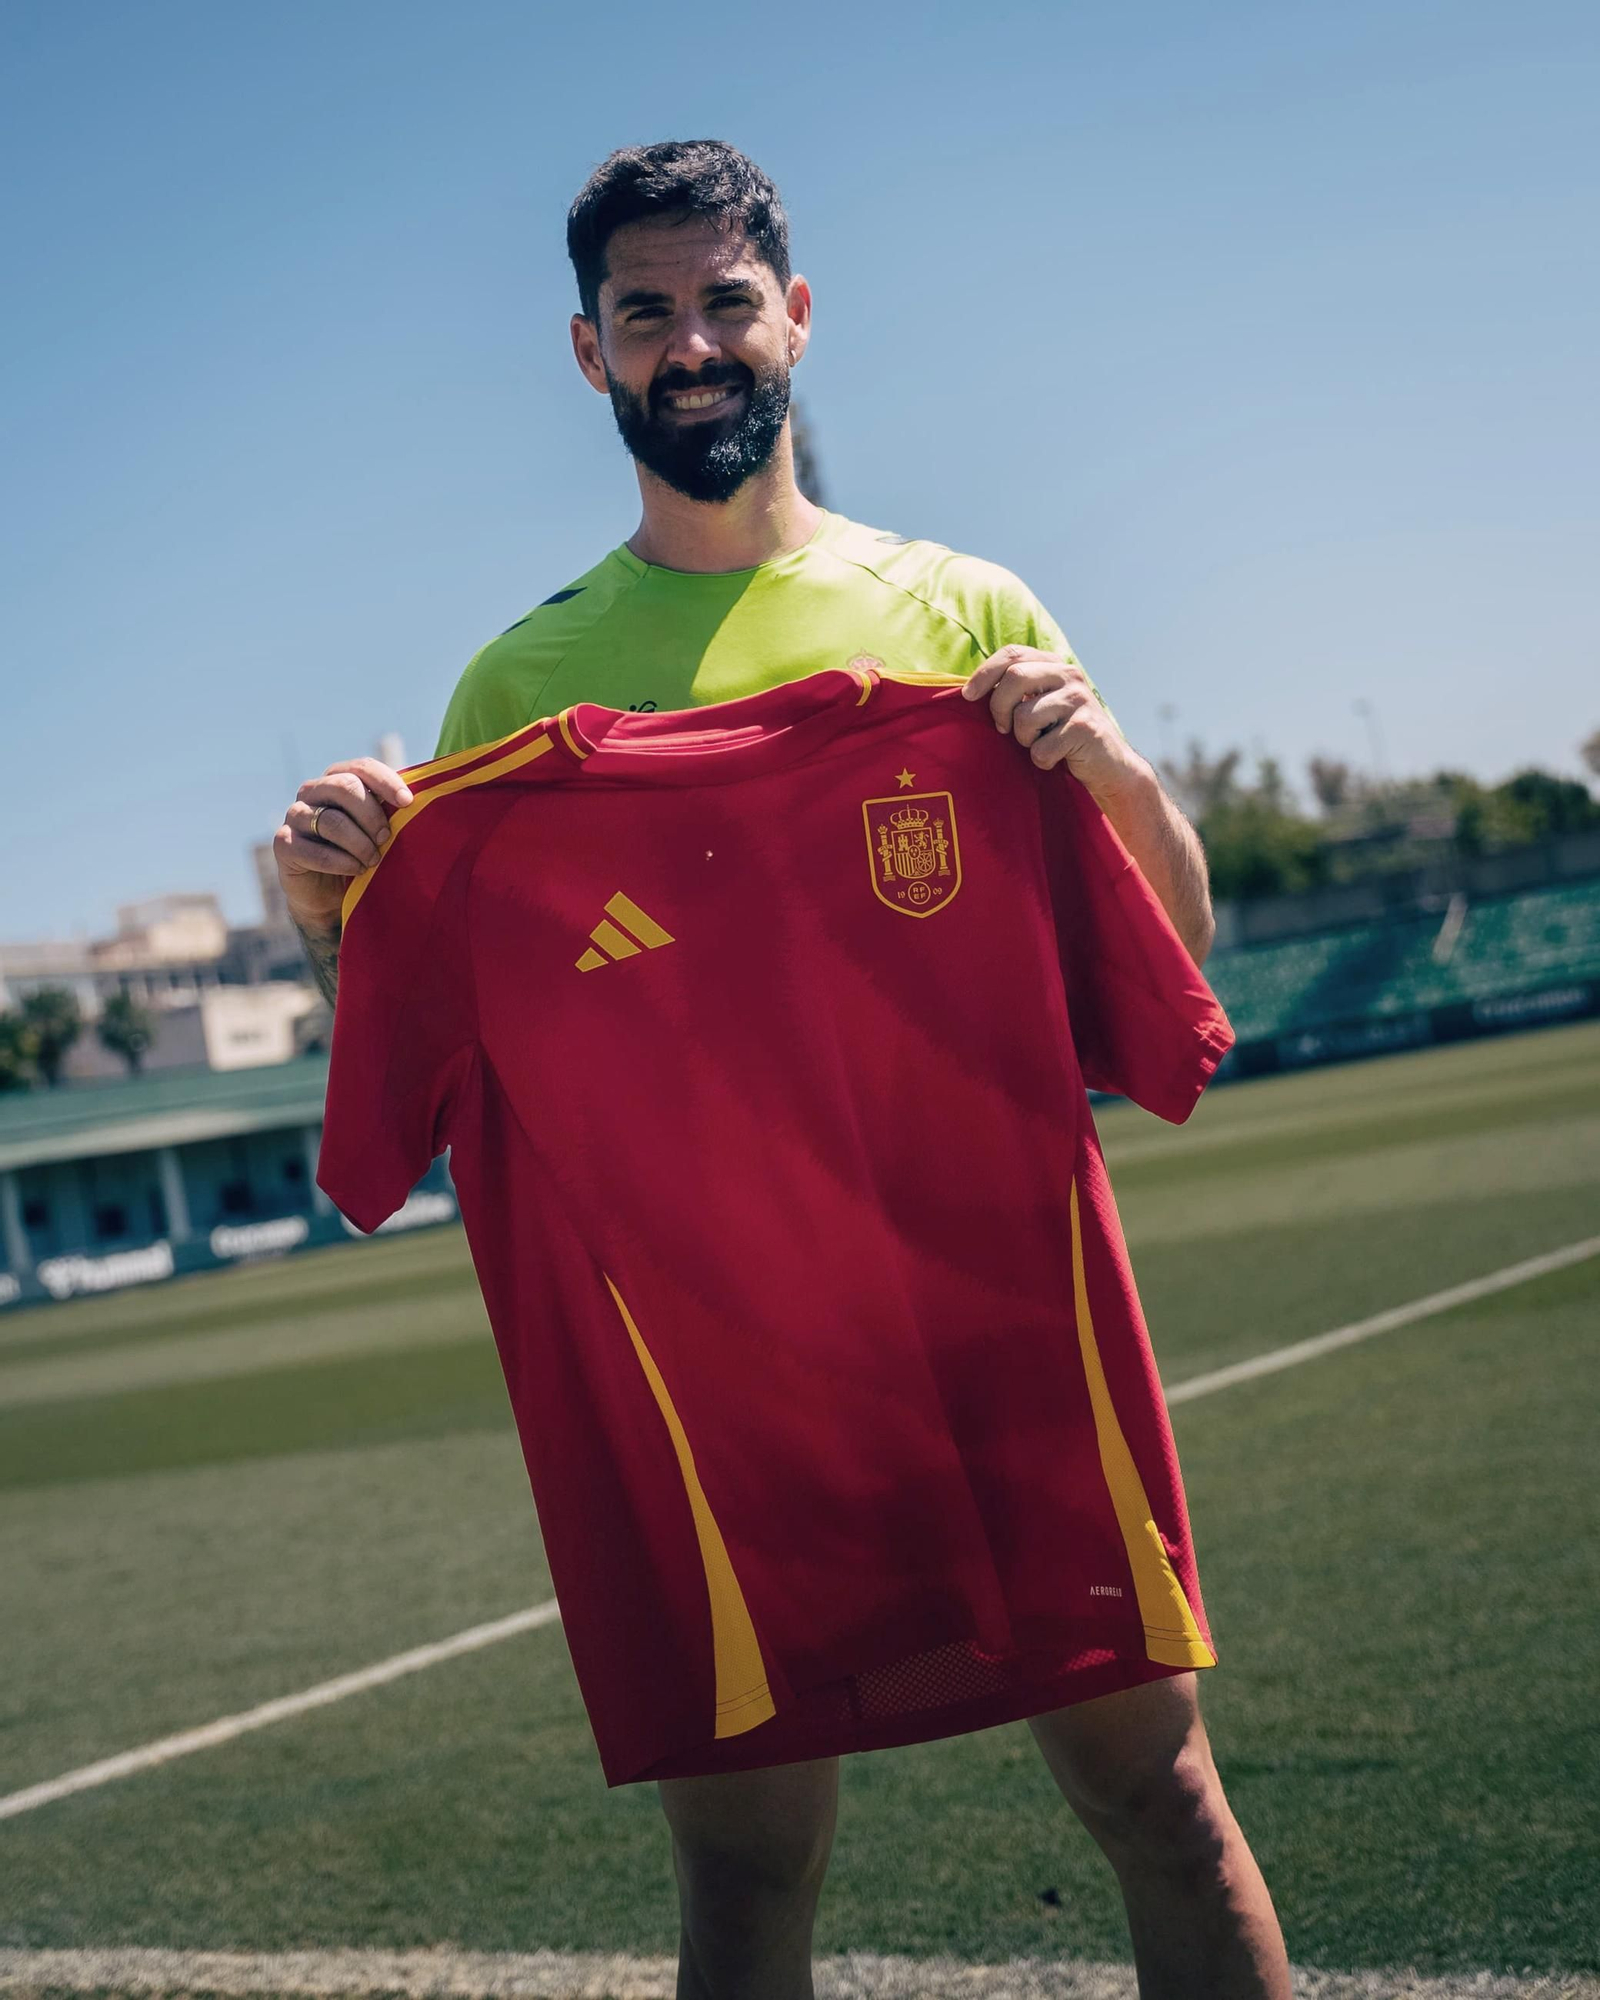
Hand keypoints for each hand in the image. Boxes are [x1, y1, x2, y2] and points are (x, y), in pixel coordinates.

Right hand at [272, 757, 413, 934]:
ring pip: (332, 821)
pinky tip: (356, 870)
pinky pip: (316, 851)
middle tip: (387, 838)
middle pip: (345, 788)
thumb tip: (420, 799)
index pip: (361, 767)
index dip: (385, 781)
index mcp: (337, 779)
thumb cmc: (359, 853)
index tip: (407, 802)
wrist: (327, 893)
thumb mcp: (376, 829)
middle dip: (373, 816)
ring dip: (360, 844)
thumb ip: (390, 810)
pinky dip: (341, 863)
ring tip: (373, 861)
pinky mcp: (284, 844)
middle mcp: (312, 791)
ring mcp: (295, 815)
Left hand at [962, 646, 1147, 803]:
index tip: (967, 695)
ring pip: (1025, 716)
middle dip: (999, 708)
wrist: (1107, 765)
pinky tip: (1057, 758)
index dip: (985, 672)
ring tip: (1040, 743)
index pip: (1013, 654)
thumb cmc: (1062, 736)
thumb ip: (1017, 691)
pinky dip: (1042, 760)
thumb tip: (970, 689)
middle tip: (1003, 729)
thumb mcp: (1040, 705)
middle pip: (1015, 678)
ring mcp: (1079, 700)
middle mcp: (1070, 675)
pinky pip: (1041, 748)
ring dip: (1024, 739)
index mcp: (1055, 665)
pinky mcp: (1085, 728)